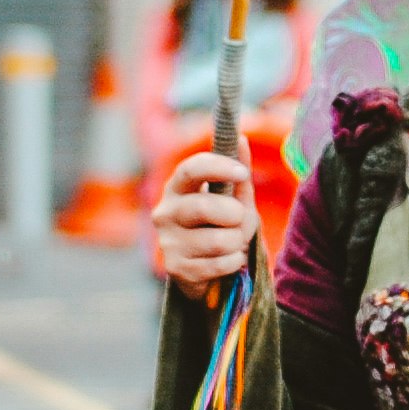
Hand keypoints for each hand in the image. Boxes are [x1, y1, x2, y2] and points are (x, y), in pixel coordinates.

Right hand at [152, 152, 257, 290]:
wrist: (204, 269)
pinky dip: (235, 261)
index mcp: (177, 188)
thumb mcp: (232, 198)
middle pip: (205, 207)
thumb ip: (238, 174)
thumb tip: (242, 139)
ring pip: (218, 240)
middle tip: (239, 219)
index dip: (217, 168)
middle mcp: (165, 213)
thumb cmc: (220, 225)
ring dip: (237, 241)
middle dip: (235, 215)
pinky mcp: (176, 269)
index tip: (242, 173)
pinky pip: (221, 263)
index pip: (190, 169)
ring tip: (234, 242)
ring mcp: (168, 242)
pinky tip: (228, 259)